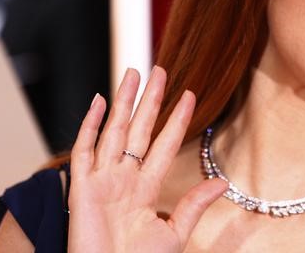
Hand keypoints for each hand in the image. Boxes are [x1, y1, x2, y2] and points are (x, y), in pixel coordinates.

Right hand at [68, 67, 226, 251]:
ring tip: (133, 73)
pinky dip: (90, 126)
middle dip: (150, 99)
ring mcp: (102, 181)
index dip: (176, 119)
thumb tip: (223, 182)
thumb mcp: (174, 234)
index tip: (189, 95)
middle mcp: (124, 179)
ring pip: (114, 131)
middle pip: (139, 129)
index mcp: (146, 189)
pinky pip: (84, 151)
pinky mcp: (81, 189)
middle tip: (159, 70)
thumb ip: (194, 205)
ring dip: (123, 102)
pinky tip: (100, 102)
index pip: (164, 144)